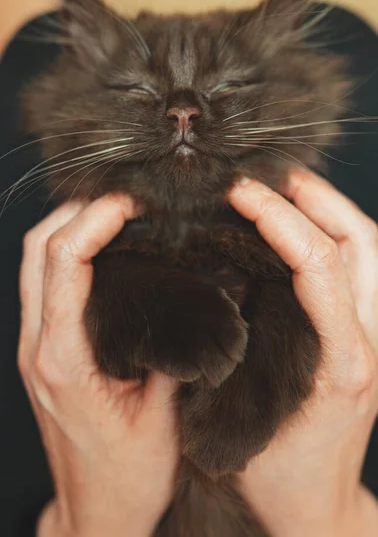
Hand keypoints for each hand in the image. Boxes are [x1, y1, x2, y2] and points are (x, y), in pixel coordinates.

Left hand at [18, 195, 178, 536]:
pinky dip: (68, 251)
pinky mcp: (43, 350)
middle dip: (78, 209)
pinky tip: (104, 249)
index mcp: (65, 359)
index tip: (133, 200)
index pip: (66, 262)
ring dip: (69, 226)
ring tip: (117, 212)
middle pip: (37, 249)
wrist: (94, 510)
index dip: (96, 218)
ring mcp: (35, 347)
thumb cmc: (128, 474)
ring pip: (33, 261)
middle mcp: (39, 346)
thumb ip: (174, 354)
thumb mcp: (163, 416)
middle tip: (127, 197)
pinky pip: (43, 283)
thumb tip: (197, 300)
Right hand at [229, 172, 377, 536]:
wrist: (317, 508)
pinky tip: (293, 228)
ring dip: (328, 209)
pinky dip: (329, 234)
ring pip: (368, 250)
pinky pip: (359, 269)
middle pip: (363, 242)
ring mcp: (375, 338)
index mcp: (343, 362)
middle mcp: (370, 342)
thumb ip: (236, 361)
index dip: (282, 222)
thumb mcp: (248, 420)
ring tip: (281, 188)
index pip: (323, 268)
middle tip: (266, 174)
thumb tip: (216, 294)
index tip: (242, 195)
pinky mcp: (365, 337)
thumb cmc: (280, 473)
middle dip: (316, 197)